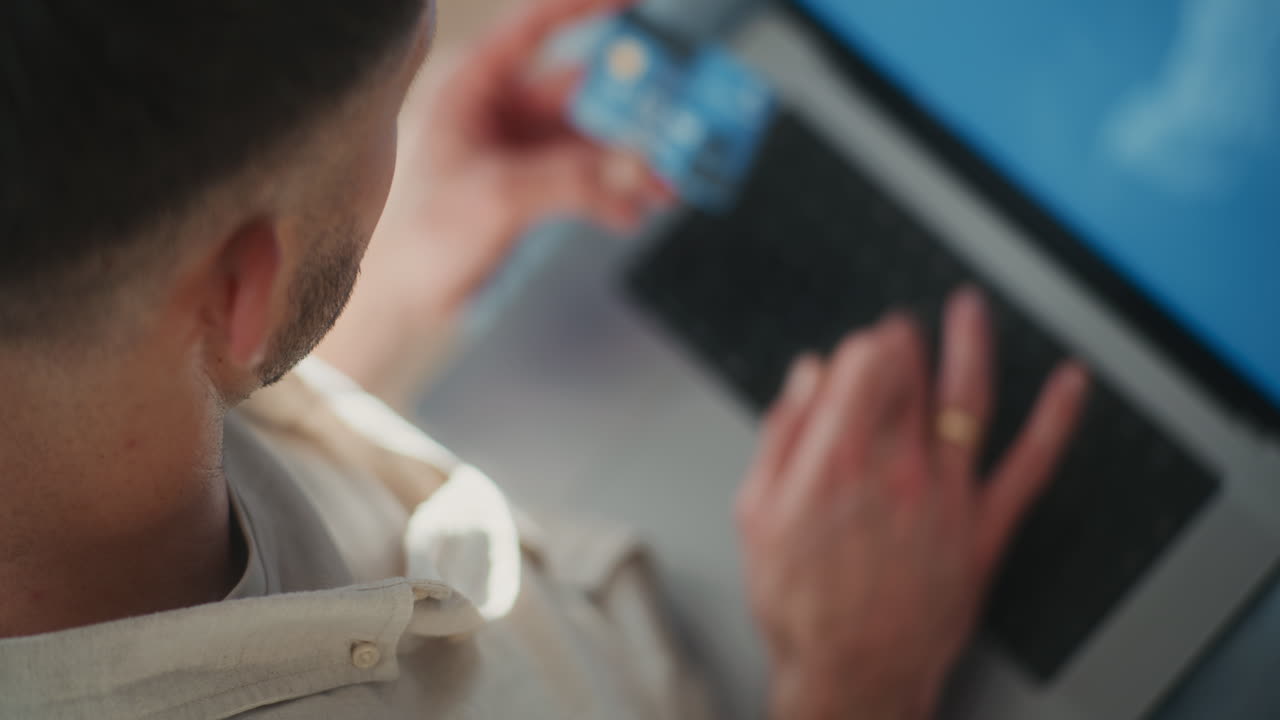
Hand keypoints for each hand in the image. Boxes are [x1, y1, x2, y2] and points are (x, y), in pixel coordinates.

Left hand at [318, 0, 669, 405]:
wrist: (400, 297)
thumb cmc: (417, 236)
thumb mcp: (496, 198)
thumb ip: (567, 179)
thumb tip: (631, 171)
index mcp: (472, 87)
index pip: (533, 29)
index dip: (584, 9)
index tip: (634, 4)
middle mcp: (497, 110)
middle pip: (578, 92)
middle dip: (628, 110)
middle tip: (673, 121)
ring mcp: (515, 150)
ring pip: (588, 141)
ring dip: (630, 162)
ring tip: (669, 184)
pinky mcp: (528, 188)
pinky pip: (584, 179)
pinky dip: (613, 194)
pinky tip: (635, 212)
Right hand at [736, 289, 1089, 719]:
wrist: (851, 671)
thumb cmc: (800, 603)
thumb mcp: (756, 513)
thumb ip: (782, 435)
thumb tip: (805, 379)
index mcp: (836, 458)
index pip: (865, 365)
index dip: (864, 347)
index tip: (861, 348)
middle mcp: (896, 466)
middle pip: (912, 373)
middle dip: (905, 342)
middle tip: (901, 332)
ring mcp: (947, 494)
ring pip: (967, 397)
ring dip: (971, 343)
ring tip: (969, 310)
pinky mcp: (984, 527)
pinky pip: (1031, 463)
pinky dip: (1058, 417)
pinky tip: (1070, 384)